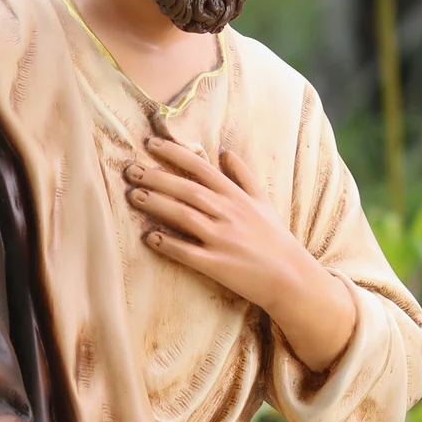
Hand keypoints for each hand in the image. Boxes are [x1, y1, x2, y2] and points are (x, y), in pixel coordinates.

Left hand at [124, 137, 355, 375]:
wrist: (292, 278)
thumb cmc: (275, 239)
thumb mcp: (264, 201)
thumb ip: (244, 176)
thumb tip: (225, 152)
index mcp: (236, 196)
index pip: (201, 168)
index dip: (174, 154)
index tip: (150, 144)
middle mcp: (228, 213)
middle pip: (187, 189)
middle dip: (156, 177)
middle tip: (129, 169)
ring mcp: (222, 239)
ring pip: (183, 216)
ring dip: (156, 204)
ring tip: (133, 196)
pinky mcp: (217, 264)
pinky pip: (187, 252)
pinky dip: (168, 244)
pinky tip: (149, 237)